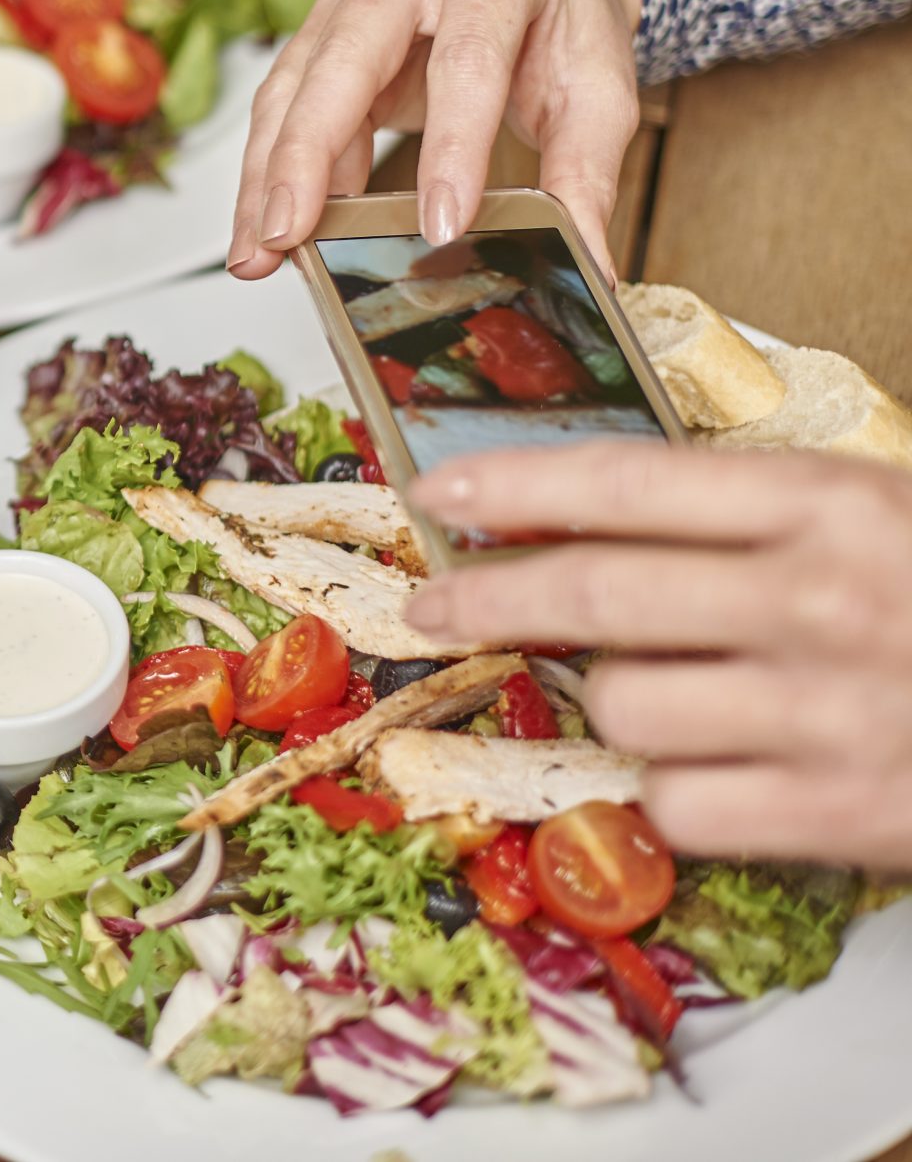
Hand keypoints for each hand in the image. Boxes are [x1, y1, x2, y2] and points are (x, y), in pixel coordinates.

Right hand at [227, 0, 644, 283]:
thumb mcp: (599, 93)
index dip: (451, 146)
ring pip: (294, 85)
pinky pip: (284, 101)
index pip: (464, 59)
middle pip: (344, 60)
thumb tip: (583, 260)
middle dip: (306, 156)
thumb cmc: (564, 26)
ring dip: (269, 174)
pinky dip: (269, 169)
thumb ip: (584, 174)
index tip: (440, 225)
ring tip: (263, 248)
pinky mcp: (321, 27)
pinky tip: (265, 223)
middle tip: (289, 233)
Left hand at [404, 442, 911, 867]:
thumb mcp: (884, 510)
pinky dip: (683, 791)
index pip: (624, 482)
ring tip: (675, 691)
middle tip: (431, 605)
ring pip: (623, 707)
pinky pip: (682, 803)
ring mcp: (829, 712)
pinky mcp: (845, 815)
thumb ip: (756, 510)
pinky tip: (727, 767)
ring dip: (619, 702)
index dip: (511, 486)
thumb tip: (586, 509)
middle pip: (588, 595)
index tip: (436, 494)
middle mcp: (817, 600)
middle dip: (484, 598)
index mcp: (832, 503)